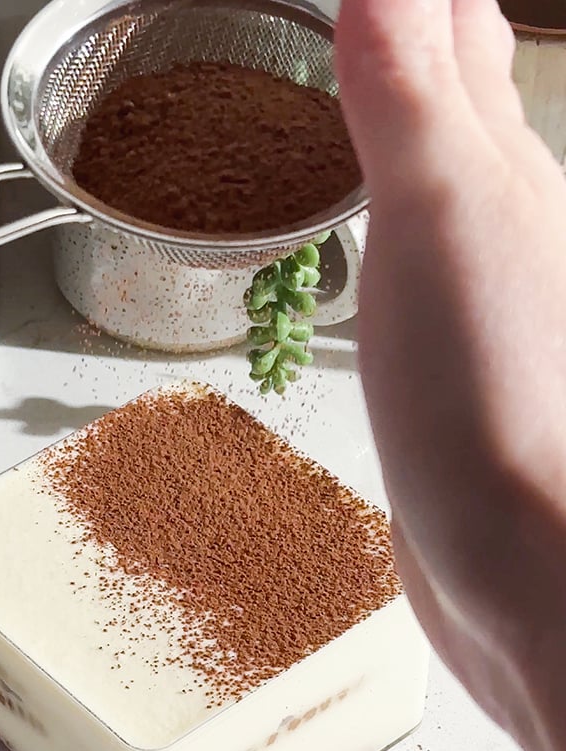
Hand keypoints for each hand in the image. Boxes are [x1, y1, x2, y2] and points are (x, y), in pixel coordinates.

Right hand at [336, 0, 565, 750]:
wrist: (530, 566)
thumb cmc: (494, 401)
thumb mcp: (441, 219)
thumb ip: (407, 93)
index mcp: (497, 163)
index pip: (455, 23)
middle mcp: (501, 208)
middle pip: (461, 78)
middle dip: (412, 20)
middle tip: (352, 14)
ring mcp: (478, 280)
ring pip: (437, 157)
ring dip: (398, 101)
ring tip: (350, 68)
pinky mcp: (446, 348)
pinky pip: (409, 240)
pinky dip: (379, 198)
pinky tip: (361, 217)